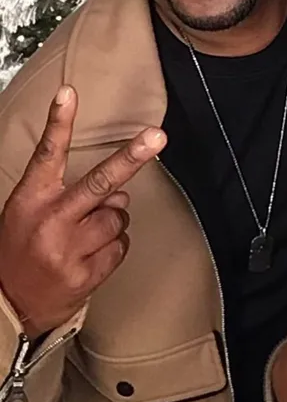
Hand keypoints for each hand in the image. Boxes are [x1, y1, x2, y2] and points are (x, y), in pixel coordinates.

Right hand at [0, 85, 166, 338]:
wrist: (9, 308)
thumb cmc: (22, 249)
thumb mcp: (29, 212)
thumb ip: (69, 195)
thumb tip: (120, 192)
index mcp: (31, 199)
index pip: (47, 153)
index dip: (59, 122)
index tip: (69, 93)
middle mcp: (50, 221)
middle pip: (99, 182)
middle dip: (132, 157)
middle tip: (156, 137)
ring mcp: (68, 250)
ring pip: (118, 216)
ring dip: (113, 221)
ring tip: (86, 236)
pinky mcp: (85, 275)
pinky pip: (120, 246)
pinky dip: (113, 246)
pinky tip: (90, 256)